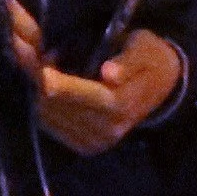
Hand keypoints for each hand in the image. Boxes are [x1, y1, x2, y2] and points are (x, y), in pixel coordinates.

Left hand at [10, 1, 182, 155]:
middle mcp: (107, 130)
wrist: (162, 86)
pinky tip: (47, 85)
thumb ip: (128, 61)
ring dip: (37, 89)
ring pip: (47, 114)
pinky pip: (49, 123)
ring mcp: (94, 141)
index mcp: (123, 104)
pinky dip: (42, 103)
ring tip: (44, 65)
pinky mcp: (82, 146)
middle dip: (40, 78)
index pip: (86, 96)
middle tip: (34, 52)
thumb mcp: (144, 49)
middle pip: (59, 106)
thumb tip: (109, 74)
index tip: (41, 69)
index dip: (61, 84)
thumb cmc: (148, 59)